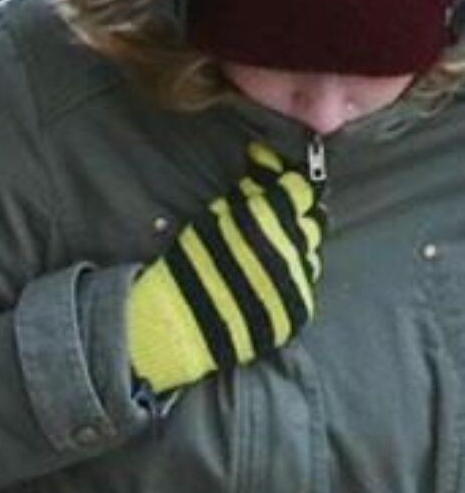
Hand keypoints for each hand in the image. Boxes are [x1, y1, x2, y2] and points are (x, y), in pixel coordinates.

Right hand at [127, 141, 325, 393]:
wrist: (178, 326)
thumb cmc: (185, 267)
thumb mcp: (207, 221)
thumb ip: (242, 196)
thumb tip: (263, 166)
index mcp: (266, 220)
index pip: (300, 189)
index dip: (291, 186)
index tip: (281, 186)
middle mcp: (290, 247)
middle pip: (312, 220)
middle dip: (296, 218)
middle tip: (273, 224)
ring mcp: (298, 281)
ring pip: (311, 253)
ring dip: (295, 250)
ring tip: (268, 256)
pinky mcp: (300, 309)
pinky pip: (304, 285)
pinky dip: (289, 280)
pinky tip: (267, 283)